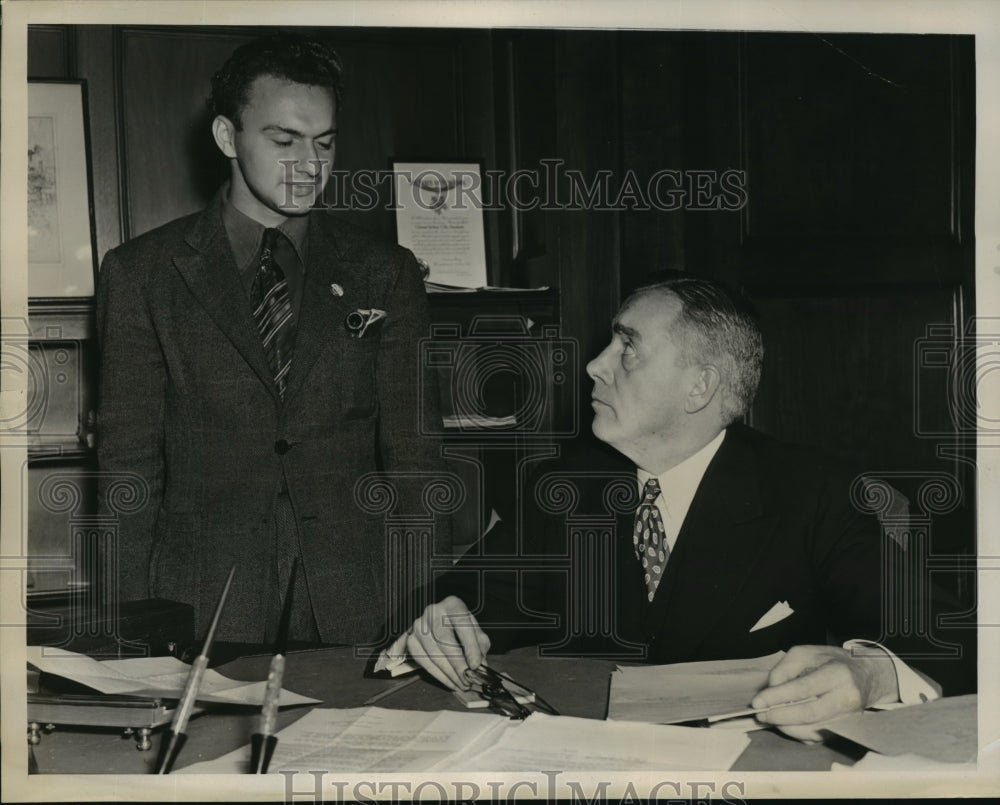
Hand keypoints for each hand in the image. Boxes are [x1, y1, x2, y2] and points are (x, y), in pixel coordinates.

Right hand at [404, 596, 490, 690]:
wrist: (439, 622)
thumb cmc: (460, 627)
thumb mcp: (474, 630)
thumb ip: (480, 647)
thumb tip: (480, 667)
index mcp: (453, 605)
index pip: (462, 623)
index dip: (469, 645)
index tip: (475, 665)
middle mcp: (433, 612)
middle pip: (444, 640)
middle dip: (458, 664)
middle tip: (469, 680)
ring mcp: (419, 625)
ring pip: (433, 653)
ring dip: (449, 674)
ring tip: (462, 685)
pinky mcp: (410, 639)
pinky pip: (423, 661)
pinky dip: (438, 675)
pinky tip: (450, 682)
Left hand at [750, 644, 898, 741]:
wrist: (866, 676)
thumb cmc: (832, 662)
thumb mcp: (806, 653)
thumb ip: (785, 670)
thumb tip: (771, 691)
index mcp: (839, 674)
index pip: (804, 689)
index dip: (778, 697)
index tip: (757, 702)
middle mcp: (847, 698)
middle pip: (808, 714)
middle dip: (780, 716)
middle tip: (760, 715)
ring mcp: (849, 717)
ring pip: (813, 730)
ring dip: (787, 727)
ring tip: (770, 719)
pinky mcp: (846, 729)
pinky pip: (818, 737)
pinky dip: (799, 733)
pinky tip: (788, 723)